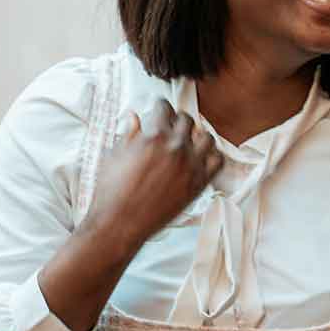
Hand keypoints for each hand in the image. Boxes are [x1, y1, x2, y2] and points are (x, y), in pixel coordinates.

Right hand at [82, 99, 222, 254]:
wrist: (120, 223)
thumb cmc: (111, 191)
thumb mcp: (114, 155)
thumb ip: (129, 133)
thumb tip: (135, 116)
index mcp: (154, 136)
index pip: (165, 109)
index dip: (161, 107)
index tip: (160, 109)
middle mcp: (176, 147)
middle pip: (187, 120)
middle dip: (178, 119)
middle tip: (172, 125)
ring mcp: (191, 165)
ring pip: (206, 137)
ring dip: (197, 135)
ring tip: (188, 139)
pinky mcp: (199, 183)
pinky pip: (218, 160)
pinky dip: (212, 155)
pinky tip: (201, 156)